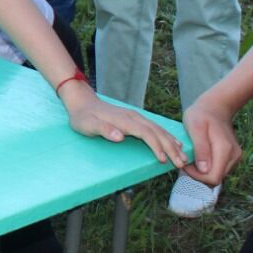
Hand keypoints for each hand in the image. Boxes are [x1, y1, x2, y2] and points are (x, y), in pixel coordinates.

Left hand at [61, 83, 186, 166]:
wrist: (82, 102)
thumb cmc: (83, 117)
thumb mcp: (87, 124)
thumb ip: (103, 129)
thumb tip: (120, 136)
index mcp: (123, 119)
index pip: (144, 133)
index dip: (155, 146)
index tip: (163, 160)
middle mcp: (133, 116)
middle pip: (156, 132)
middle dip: (170, 147)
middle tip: (181, 163)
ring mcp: (136, 117)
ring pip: (158, 129)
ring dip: (172, 143)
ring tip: (184, 157)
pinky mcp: (136, 119)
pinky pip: (155, 128)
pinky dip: (167, 136)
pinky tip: (176, 144)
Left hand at [183, 98, 241, 185]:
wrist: (215, 107)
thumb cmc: (201, 115)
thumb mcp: (195, 128)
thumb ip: (200, 149)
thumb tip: (204, 170)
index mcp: (225, 150)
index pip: (213, 177)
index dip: (197, 176)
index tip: (184, 164)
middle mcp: (233, 156)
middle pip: (216, 178)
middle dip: (198, 174)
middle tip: (185, 161)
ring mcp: (234, 157)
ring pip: (218, 174)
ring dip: (203, 171)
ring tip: (190, 157)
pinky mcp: (232, 157)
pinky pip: (219, 168)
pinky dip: (208, 166)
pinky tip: (198, 156)